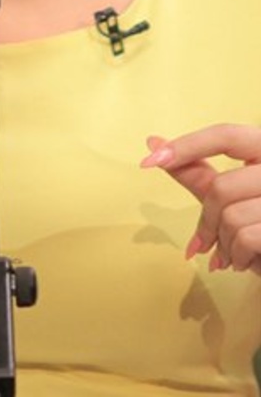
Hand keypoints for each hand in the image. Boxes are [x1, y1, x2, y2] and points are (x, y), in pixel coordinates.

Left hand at [141, 124, 260, 273]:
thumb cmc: (260, 225)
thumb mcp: (231, 195)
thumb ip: (197, 171)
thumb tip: (153, 143)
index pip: (226, 135)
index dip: (186, 146)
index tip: (148, 162)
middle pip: (221, 187)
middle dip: (206, 222)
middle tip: (202, 244)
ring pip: (231, 217)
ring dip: (222, 244)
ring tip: (230, 255)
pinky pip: (245, 238)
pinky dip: (236, 256)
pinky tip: (242, 262)